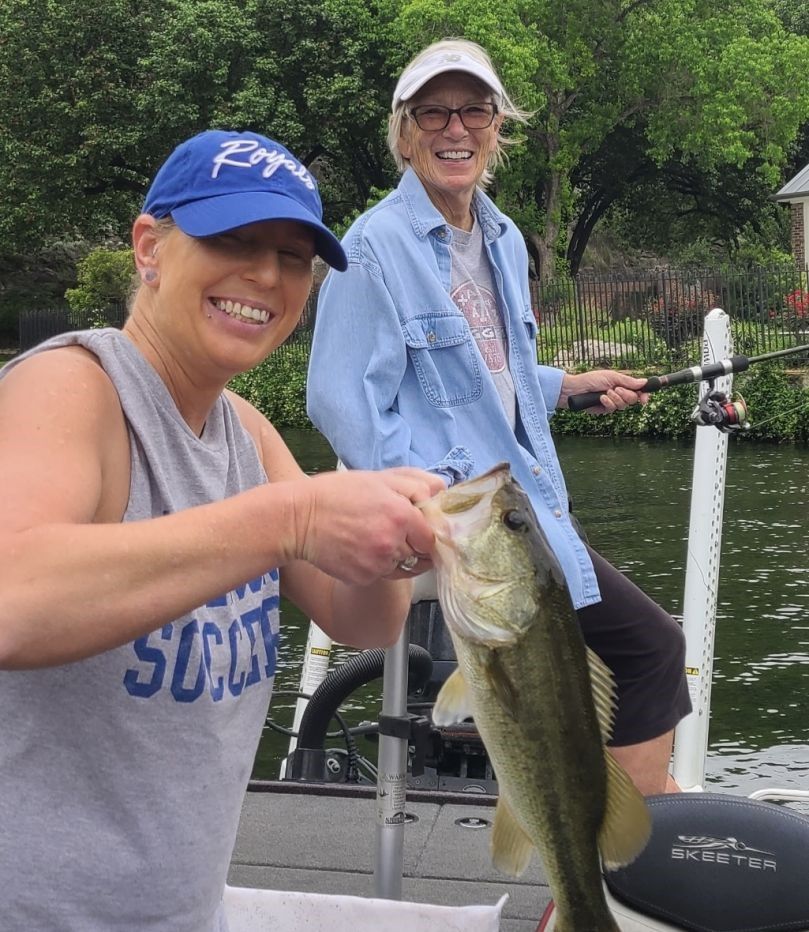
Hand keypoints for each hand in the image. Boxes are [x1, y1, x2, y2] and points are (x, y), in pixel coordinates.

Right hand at [290, 468, 445, 584]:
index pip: (432, 536)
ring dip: (394, 556)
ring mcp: (378, 565)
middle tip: (391, 531)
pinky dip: (375, 566)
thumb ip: (416, 484)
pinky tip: (358, 549)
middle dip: (412, 545)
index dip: (426, 532)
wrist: (299, 519)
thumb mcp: (379, 478)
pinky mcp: (364, 578)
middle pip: (421, 555)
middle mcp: (393, 544)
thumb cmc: (337, 494)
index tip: (417, 528)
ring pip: (402, 567)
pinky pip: (381, 576)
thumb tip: (442, 493)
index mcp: (402, 515)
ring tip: (371, 538)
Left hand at [557, 371, 648, 413]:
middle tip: (617, 389)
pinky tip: (601, 398)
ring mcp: (612, 402)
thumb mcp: (612, 377)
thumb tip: (644, 382)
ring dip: (616, 398)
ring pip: (623, 405)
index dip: (644, 395)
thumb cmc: (592, 379)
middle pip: (633, 399)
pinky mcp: (605, 409)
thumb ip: (628, 381)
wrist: (576, 389)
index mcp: (622, 384)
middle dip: (627, 395)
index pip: (638, 391)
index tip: (645, 398)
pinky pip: (613, 409)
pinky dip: (608, 403)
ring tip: (606, 392)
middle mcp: (619, 394)